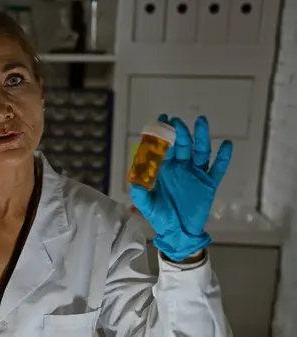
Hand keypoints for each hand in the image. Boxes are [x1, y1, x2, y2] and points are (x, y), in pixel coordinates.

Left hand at [130, 115, 232, 261]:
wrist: (178, 233)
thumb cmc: (160, 217)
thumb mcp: (146, 205)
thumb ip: (139, 192)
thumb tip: (134, 180)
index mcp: (164, 170)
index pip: (164, 147)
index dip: (162, 133)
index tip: (161, 119)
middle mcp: (180, 168)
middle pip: (182, 146)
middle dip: (180, 132)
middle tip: (176, 121)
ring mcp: (195, 174)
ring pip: (200, 152)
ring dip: (201, 137)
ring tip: (202, 122)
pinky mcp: (208, 184)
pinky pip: (217, 169)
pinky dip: (223, 157)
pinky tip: (226, 144)